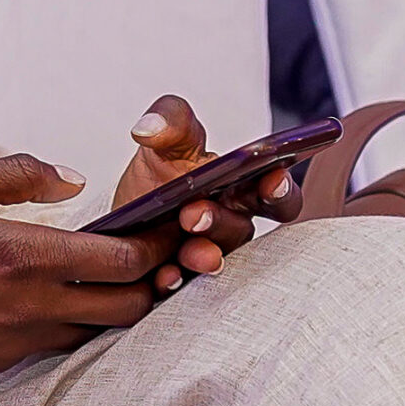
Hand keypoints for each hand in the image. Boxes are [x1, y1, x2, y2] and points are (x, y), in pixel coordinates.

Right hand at [0, 155, 166, 375]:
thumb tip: (73, 178)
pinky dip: (77, 324)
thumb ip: (16, 174)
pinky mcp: (3, 362)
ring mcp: (18, 340)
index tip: (163, 227)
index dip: (154, 245)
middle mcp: (29, 305)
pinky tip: (68, 297)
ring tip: (115, 275)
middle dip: (151, 281)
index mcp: (19, 255)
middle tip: (152, 254)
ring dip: (116, 306)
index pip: (119, 260)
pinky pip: (61, 346)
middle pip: (127, 306)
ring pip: (99, 332)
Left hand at [114, 95, 304, 290]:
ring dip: (201, 255)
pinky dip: (174, 280)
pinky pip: (182, 286)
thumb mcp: (166, 140)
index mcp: (239, 187)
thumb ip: (169, 119)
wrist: (123, 217)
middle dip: (223, 221)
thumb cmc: (160, 176)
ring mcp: (205, 255)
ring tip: (184, 249)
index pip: (274, 192)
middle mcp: (229, 225)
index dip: (280, 189)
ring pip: (215, 260)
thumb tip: (152, 127)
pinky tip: (163, 274)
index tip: (273, 180)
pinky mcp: (179, 278)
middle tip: (194, 213)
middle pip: (241, 230)